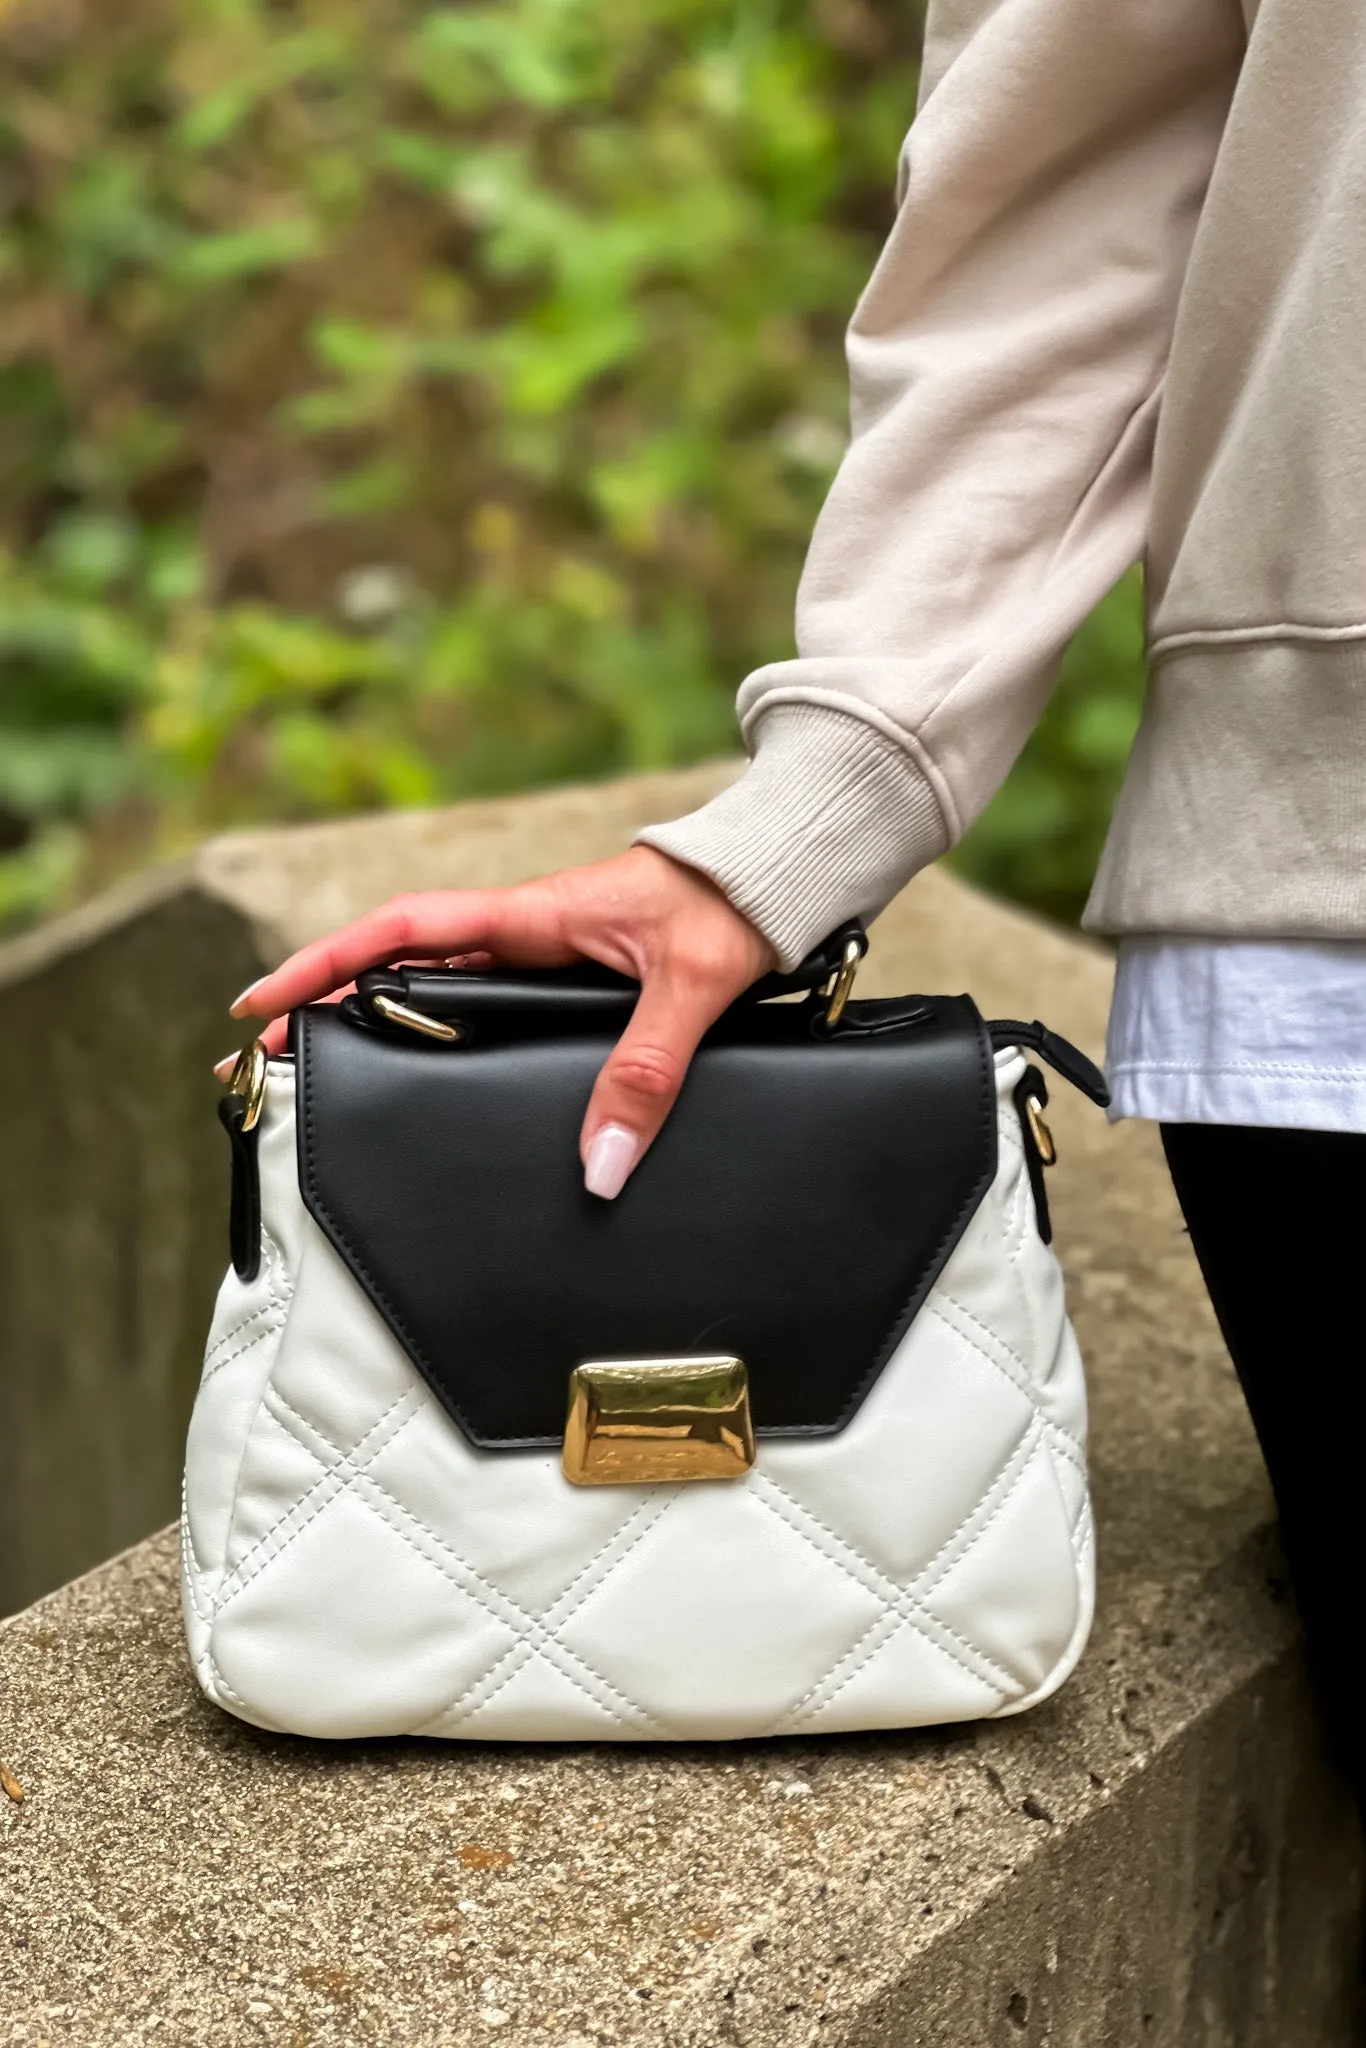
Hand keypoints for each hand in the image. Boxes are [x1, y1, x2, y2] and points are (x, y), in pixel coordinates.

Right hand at [219, 846, 775, 1196]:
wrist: (783, 872)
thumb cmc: (736, 905)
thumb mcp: (692, 987)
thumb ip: (647, 1072)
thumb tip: (600, 1164)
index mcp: (534, 915)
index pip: (405, 931)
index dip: (329, 962)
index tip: (264, 999)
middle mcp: (526, 931)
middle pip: (401, 962)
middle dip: (329, 1000)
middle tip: (268, 1055)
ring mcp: (546, 952)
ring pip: (441, 984)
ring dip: (379, 1016)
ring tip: (326, 1068)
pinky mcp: (573, 974)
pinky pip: (488, 1000)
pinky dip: (440, 1027)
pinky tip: (429, 1065)